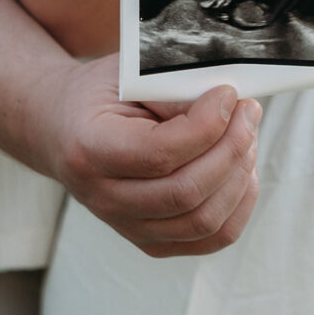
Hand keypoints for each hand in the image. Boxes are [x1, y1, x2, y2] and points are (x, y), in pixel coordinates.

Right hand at [42, 54, 262, 256]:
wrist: (64, 128)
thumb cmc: (102, 93)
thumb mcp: (128, 73)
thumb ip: (172, 90)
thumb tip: (228, 108)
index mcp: (90, 149)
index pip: (158, 153)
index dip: (205, 126)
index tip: (229, 93)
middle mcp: (104, 198)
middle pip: (185, 193)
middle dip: (232, 149)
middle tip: (249, 111)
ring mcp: (126, 226)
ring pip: (202, 222)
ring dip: (239, 176)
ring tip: (248, 137)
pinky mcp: (150, 241)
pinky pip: (209, 238)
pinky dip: (238, 206)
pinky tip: (244, 170)